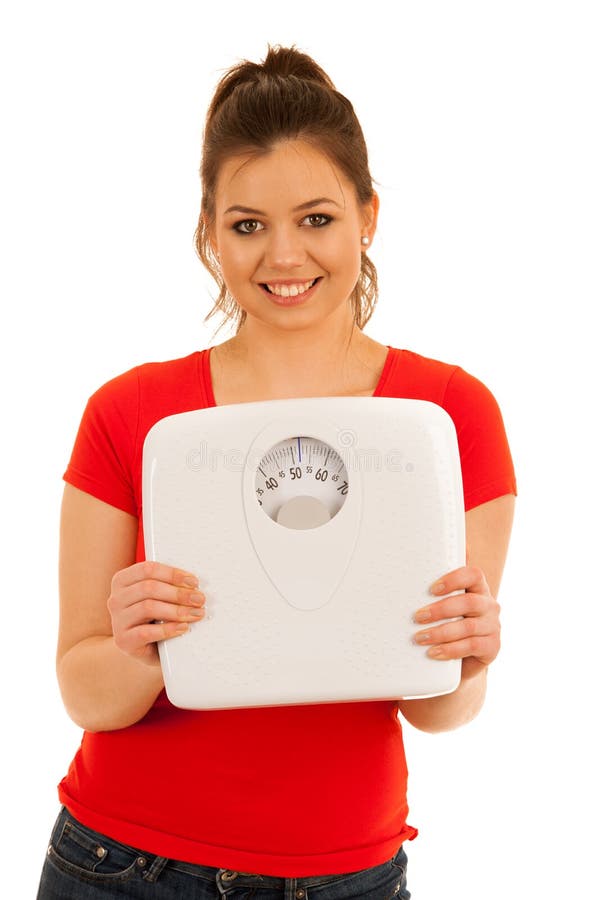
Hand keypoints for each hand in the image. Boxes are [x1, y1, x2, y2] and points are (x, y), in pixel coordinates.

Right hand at [107, 561, 205, 665]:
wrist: (144, 649)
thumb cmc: (154, 619)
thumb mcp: (159, 598)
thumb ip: (169, 586)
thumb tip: (194, 584)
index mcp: (123, 581)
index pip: (147, 569)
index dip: (173, 574)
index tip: (193, 581)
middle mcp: (116, 599)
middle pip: (149, 588)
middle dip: (179, 593)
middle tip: (199, 599)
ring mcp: (117, 621)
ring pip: (148, 607)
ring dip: (177, 610)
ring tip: (195, 614)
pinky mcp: (123, 641)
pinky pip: (147, 632)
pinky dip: (169, 629)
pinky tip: (183, 628)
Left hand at [412, 565, 500, 680]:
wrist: (461, 661)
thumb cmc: (449, 625)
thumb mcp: (444, 608)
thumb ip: (434, 593)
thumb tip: (404, 578)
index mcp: (478, 588)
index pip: (473, 575)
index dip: (454, 579)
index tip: (432, 589)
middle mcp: (489, 605)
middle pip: (468, 602)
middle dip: (440, 609)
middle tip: (417, 617)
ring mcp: (493, 626)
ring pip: (468, 626)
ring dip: (441, 632)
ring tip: (420, 637)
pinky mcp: (493, 647)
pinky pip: (472, 646)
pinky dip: (450, 650)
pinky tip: (433, 652)